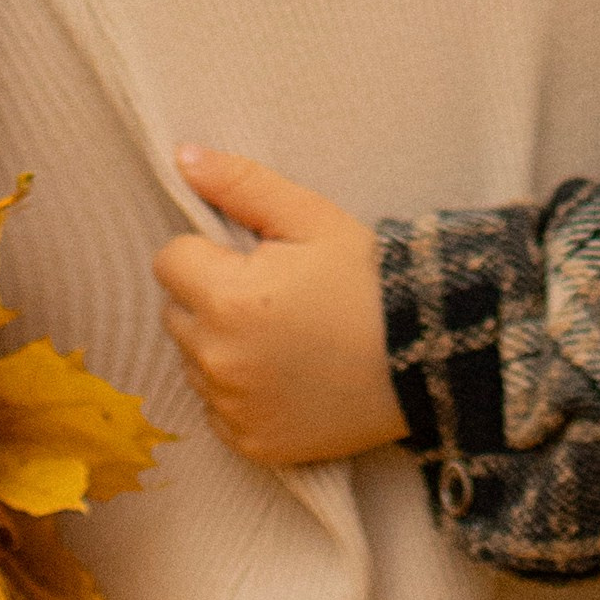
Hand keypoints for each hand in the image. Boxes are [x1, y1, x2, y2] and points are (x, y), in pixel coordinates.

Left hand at [157, 146, 403, 466]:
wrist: (429, 353)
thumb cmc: (369, 278)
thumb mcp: (312, 217)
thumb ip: (240, 184)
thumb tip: (181, 156)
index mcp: (226, 298)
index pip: (169, 261)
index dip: (210, 253)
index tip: (257, 261)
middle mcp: (218, 360)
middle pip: (176, 313)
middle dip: (211, 298)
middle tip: (274, 297)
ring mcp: (233, 408)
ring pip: (194, 361)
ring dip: (222, 346)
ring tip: (285, 337)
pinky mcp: (251, 444)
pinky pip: (217, 408)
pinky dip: (240, 393)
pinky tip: (287, 376)